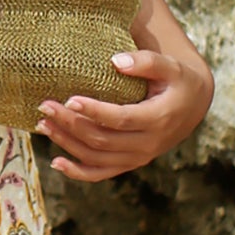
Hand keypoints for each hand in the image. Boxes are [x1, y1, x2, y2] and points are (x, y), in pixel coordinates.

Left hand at [34, 49, 213, 181]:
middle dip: (71, 124)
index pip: (121, 119)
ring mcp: (139, 157)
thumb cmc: (177, 81)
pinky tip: (56, 162)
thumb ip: (147, 61)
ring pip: (97, 158)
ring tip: (42, 125)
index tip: (69, 99)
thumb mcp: (171, 66)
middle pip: (102, 139)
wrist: (192, 105)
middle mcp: (148, 144)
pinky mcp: (130, 162)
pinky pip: (102, 173)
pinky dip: (78, 172)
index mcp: (158, 119)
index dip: (94, 111)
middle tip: (44, 106)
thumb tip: (116, 61)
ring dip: (68, 144)